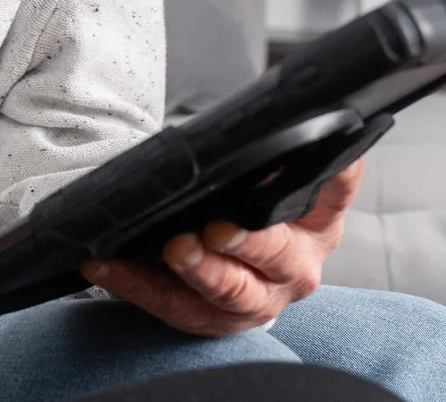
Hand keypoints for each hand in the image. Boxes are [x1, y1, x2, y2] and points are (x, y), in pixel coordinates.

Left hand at [80, 159, 361, 336]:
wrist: (233, 265)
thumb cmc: (247, 207)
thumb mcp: (264, 180)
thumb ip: (263, 158)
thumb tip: (250, 123)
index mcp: (318, 221)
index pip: (336, 188)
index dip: (332, 172)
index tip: (314, 158)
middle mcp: (297, 266)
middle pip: (280, 255)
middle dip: (248, 242)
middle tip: (217, 229)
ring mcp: (260, 300)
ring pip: (233, 293)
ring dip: (200, 272)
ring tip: (173, 250)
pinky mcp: (215, 322)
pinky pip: (175, 307)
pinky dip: (138, 285)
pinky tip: (108, 266)